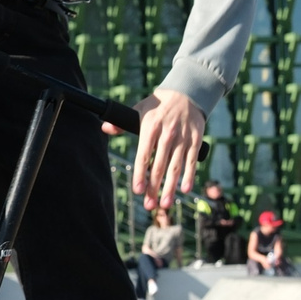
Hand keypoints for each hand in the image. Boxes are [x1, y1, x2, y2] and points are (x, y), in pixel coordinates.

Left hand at [120, 89, 204, 205]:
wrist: (186, 93)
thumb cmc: (158, 106)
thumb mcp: (139, 109)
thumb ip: (122, 123)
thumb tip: (105, 128)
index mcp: (150, 128)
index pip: (143, 156)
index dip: (140, 175)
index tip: (138, 191)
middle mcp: (167, 135)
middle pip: (159, 166)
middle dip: (154, 188)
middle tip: (149, 205)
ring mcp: (182, 138)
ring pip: (175, 167)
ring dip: (170, 188)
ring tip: (164, 204)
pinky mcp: (195, 140)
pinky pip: (191, 161)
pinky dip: (189, 176)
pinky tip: (185, 190)